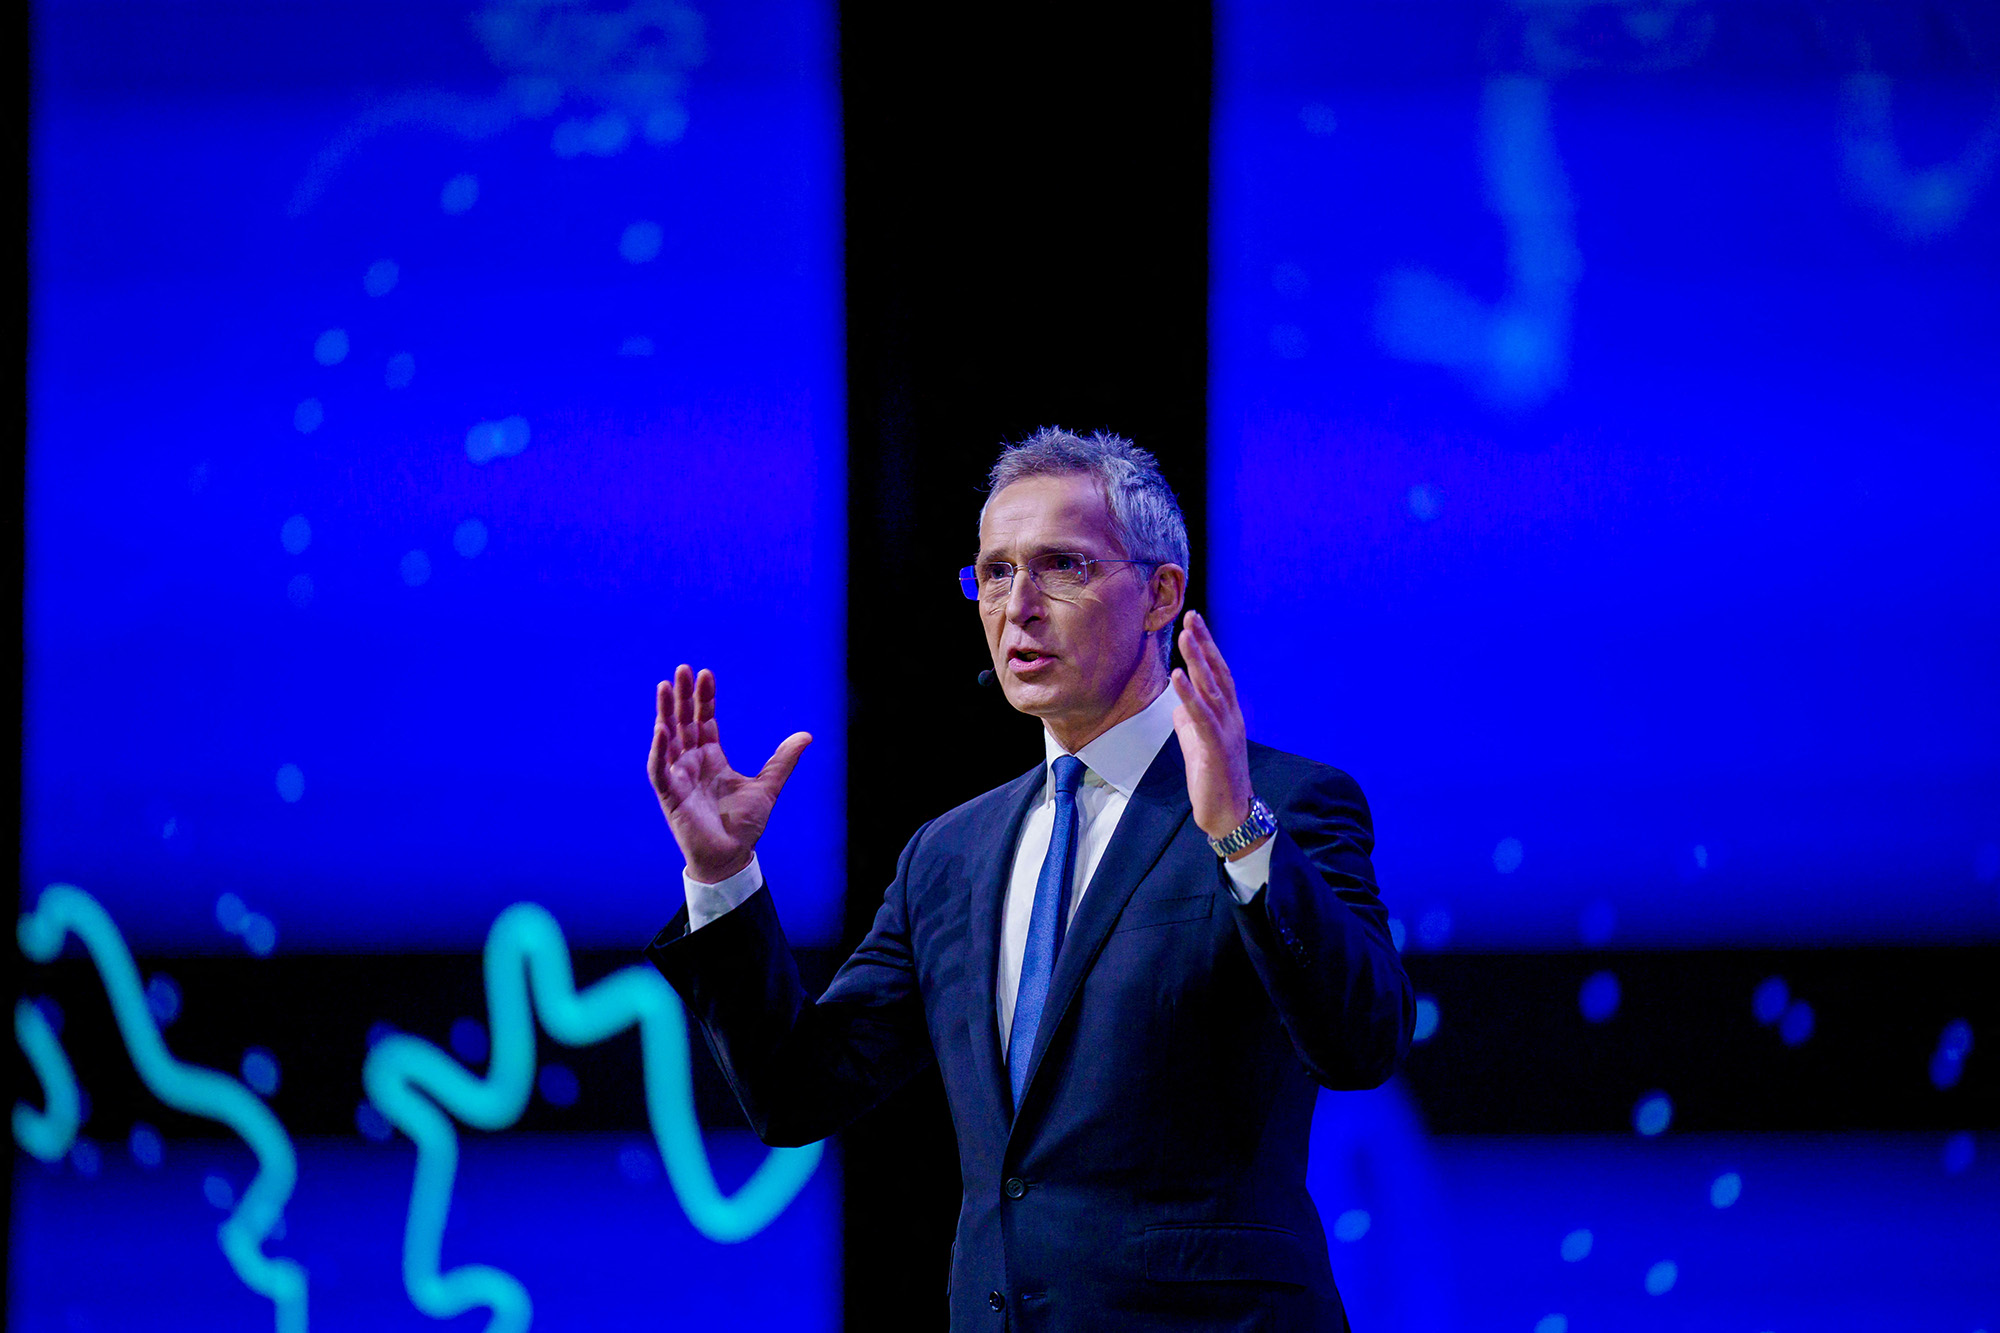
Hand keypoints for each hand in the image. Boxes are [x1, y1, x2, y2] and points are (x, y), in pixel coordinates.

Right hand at [648, 664, 811, 883]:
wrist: (731, 857)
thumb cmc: (744, 825)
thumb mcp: (767, 786)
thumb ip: (783, 760)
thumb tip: (807, 735)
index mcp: (711, 757)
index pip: (704, 720)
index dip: (705, 697)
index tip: (706, 673)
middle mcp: (692, 763)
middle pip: (684, 722)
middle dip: (683, 696)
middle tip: (683, 668)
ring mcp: (679, 778)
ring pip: (667, 738)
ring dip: (665, 713)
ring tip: (666, 686)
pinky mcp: (670, 796)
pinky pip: (660, 770)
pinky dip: (659, 750)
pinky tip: (661, 729)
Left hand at [1170, 610, 1258, 849]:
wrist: (1229, 813)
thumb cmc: (1214, 777)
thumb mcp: (1198, 743)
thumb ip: (1190, 721)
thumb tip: (1178, 705)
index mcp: (1228, 714)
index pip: (1219, 674)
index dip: (1208, 647)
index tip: (1195, 623)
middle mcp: (1232, 716)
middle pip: (1218, 673)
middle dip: (1204, 644)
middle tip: (1192, 616)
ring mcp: (1227, 730)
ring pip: (1212, 689)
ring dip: (1198, 661)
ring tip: (1185, 637)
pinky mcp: (1216, 747)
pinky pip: (1201, 716)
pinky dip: (1189, 695)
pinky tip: (1178, 676)